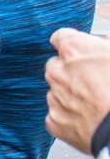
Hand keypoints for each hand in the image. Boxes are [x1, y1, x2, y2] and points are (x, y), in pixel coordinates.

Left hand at [45, 29, 109, 153]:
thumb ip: (107, 44)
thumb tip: (105, 40)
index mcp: (73, 50)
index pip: (60, 37)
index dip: (73, 44)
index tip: (80, 50)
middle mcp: (57, 72)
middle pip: (56, 65)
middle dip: (70, 70)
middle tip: (93, 80)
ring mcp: (53, 97)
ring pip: (57, 90)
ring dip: (71, 93)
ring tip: (95, 102)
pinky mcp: (53, 121)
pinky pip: (58, 114)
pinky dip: (70, 115)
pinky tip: (89, 118)